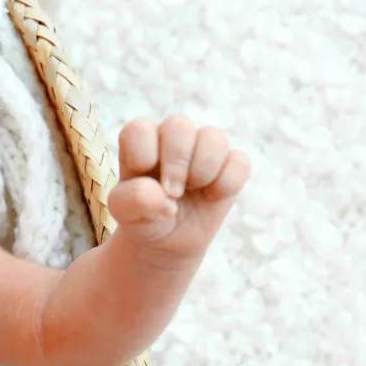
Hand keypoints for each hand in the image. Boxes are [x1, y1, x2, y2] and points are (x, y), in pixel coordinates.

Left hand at [108, 116, 249, 260]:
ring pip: (214, 138)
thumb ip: (133, 200)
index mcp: (141, 140)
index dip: (143, 159)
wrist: (167, 240)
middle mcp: (172, 136)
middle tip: (173, 193)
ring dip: (203, 171)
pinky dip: (227, 184)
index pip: (139, 130)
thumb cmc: (142, 217)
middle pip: (179, 125)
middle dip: (176, 164)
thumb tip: (164, 196)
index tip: (145, 185)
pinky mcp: (229, 165)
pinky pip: (239, 162)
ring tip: (194, 190)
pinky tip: (213, 197)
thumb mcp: (125, 213)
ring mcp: (203, 148)